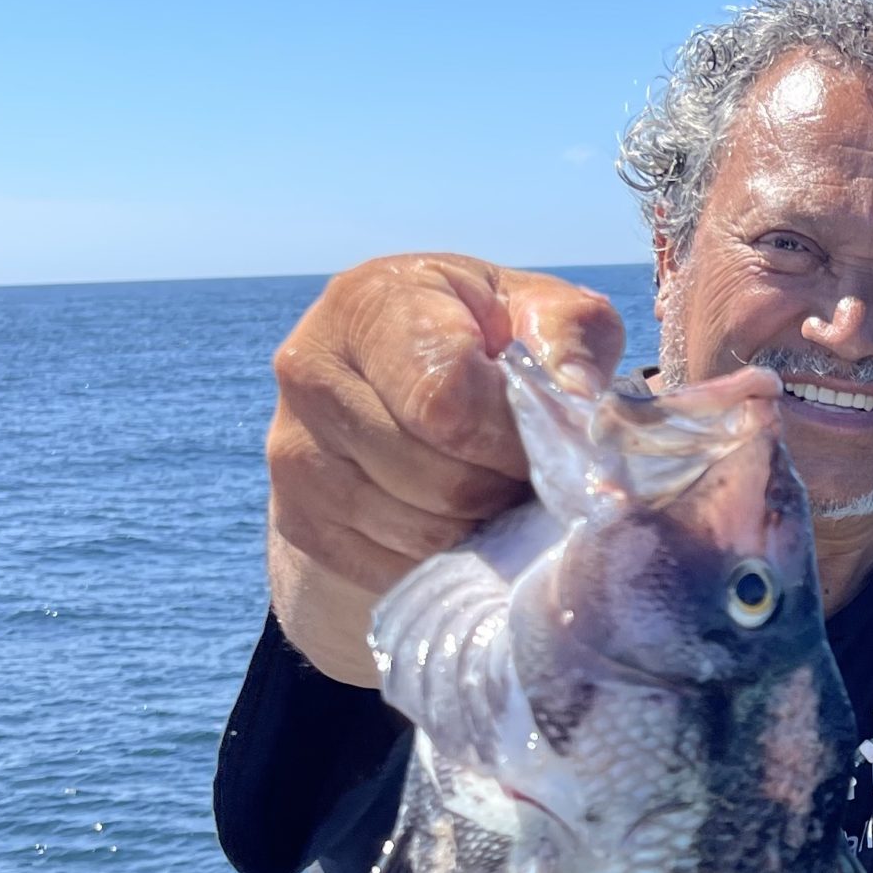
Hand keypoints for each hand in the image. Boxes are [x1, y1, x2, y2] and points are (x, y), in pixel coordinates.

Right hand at [266, 253, 625, 682]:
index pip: (447, 399)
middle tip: (524, 475)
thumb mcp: (535, 315)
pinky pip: (396, 570)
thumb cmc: (483, 343)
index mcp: (371, 302)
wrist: (394, 394)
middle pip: (442, 479)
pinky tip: (459, 524)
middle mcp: (311, 370)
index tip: (540, 444)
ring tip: (496, 494)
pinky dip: (445, 561)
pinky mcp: (299, 520)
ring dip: (483, 530)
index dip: (512, 441)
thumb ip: (568, 338)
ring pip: (423, 533)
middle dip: (504, 490)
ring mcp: (293, 451)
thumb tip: (578, 403)